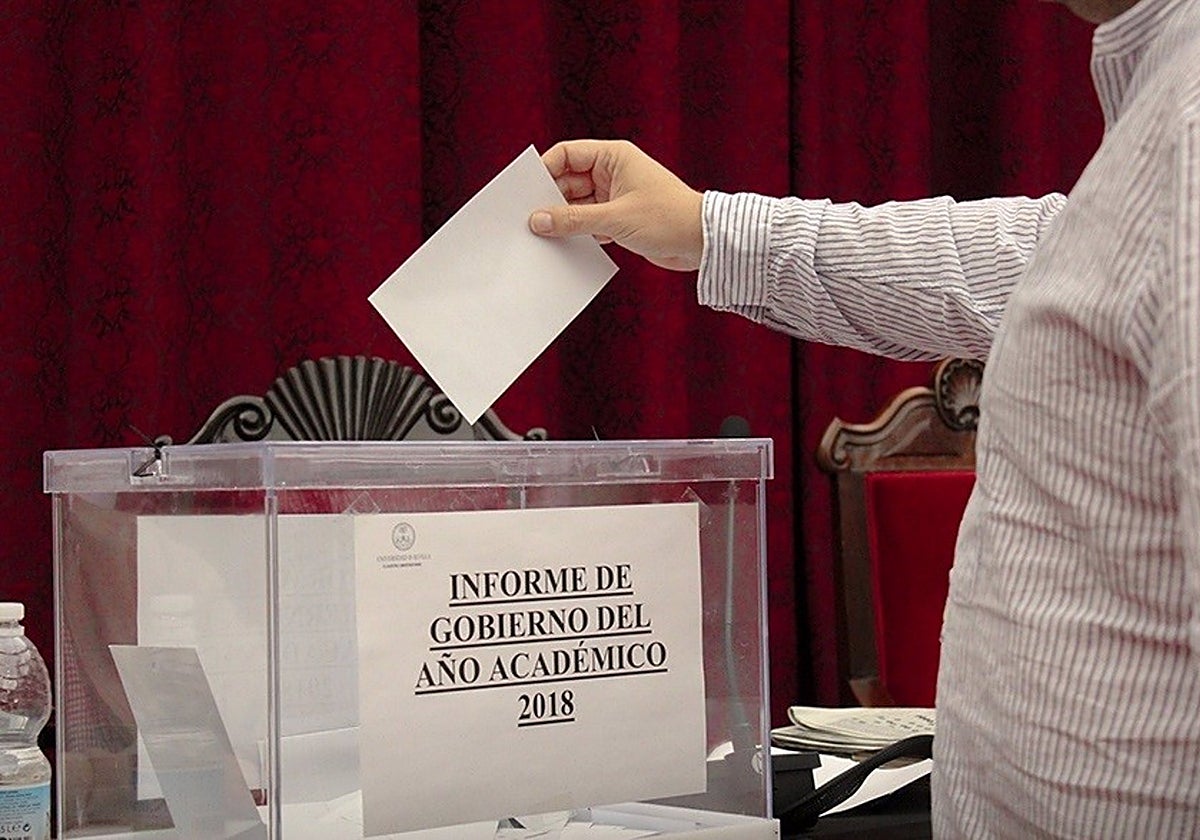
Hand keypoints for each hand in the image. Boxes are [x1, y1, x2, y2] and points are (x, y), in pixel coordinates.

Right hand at [529, 139, 702, 271]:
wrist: (703, 243)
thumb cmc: (667, 218)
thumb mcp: (614, 219)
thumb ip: (573, 219)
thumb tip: (538, 220)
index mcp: (613, 156)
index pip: (567, 155)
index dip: (545, 172)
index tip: (527, 193)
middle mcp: (613, 172)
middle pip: (568, 181)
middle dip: (552, 201)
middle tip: (531, 222)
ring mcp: (616, 195)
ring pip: (578, 204)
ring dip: (566, 220)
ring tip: (547, 238)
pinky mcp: (620, 218)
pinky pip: (590, 222)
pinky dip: (580, 233)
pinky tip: (569, 246)